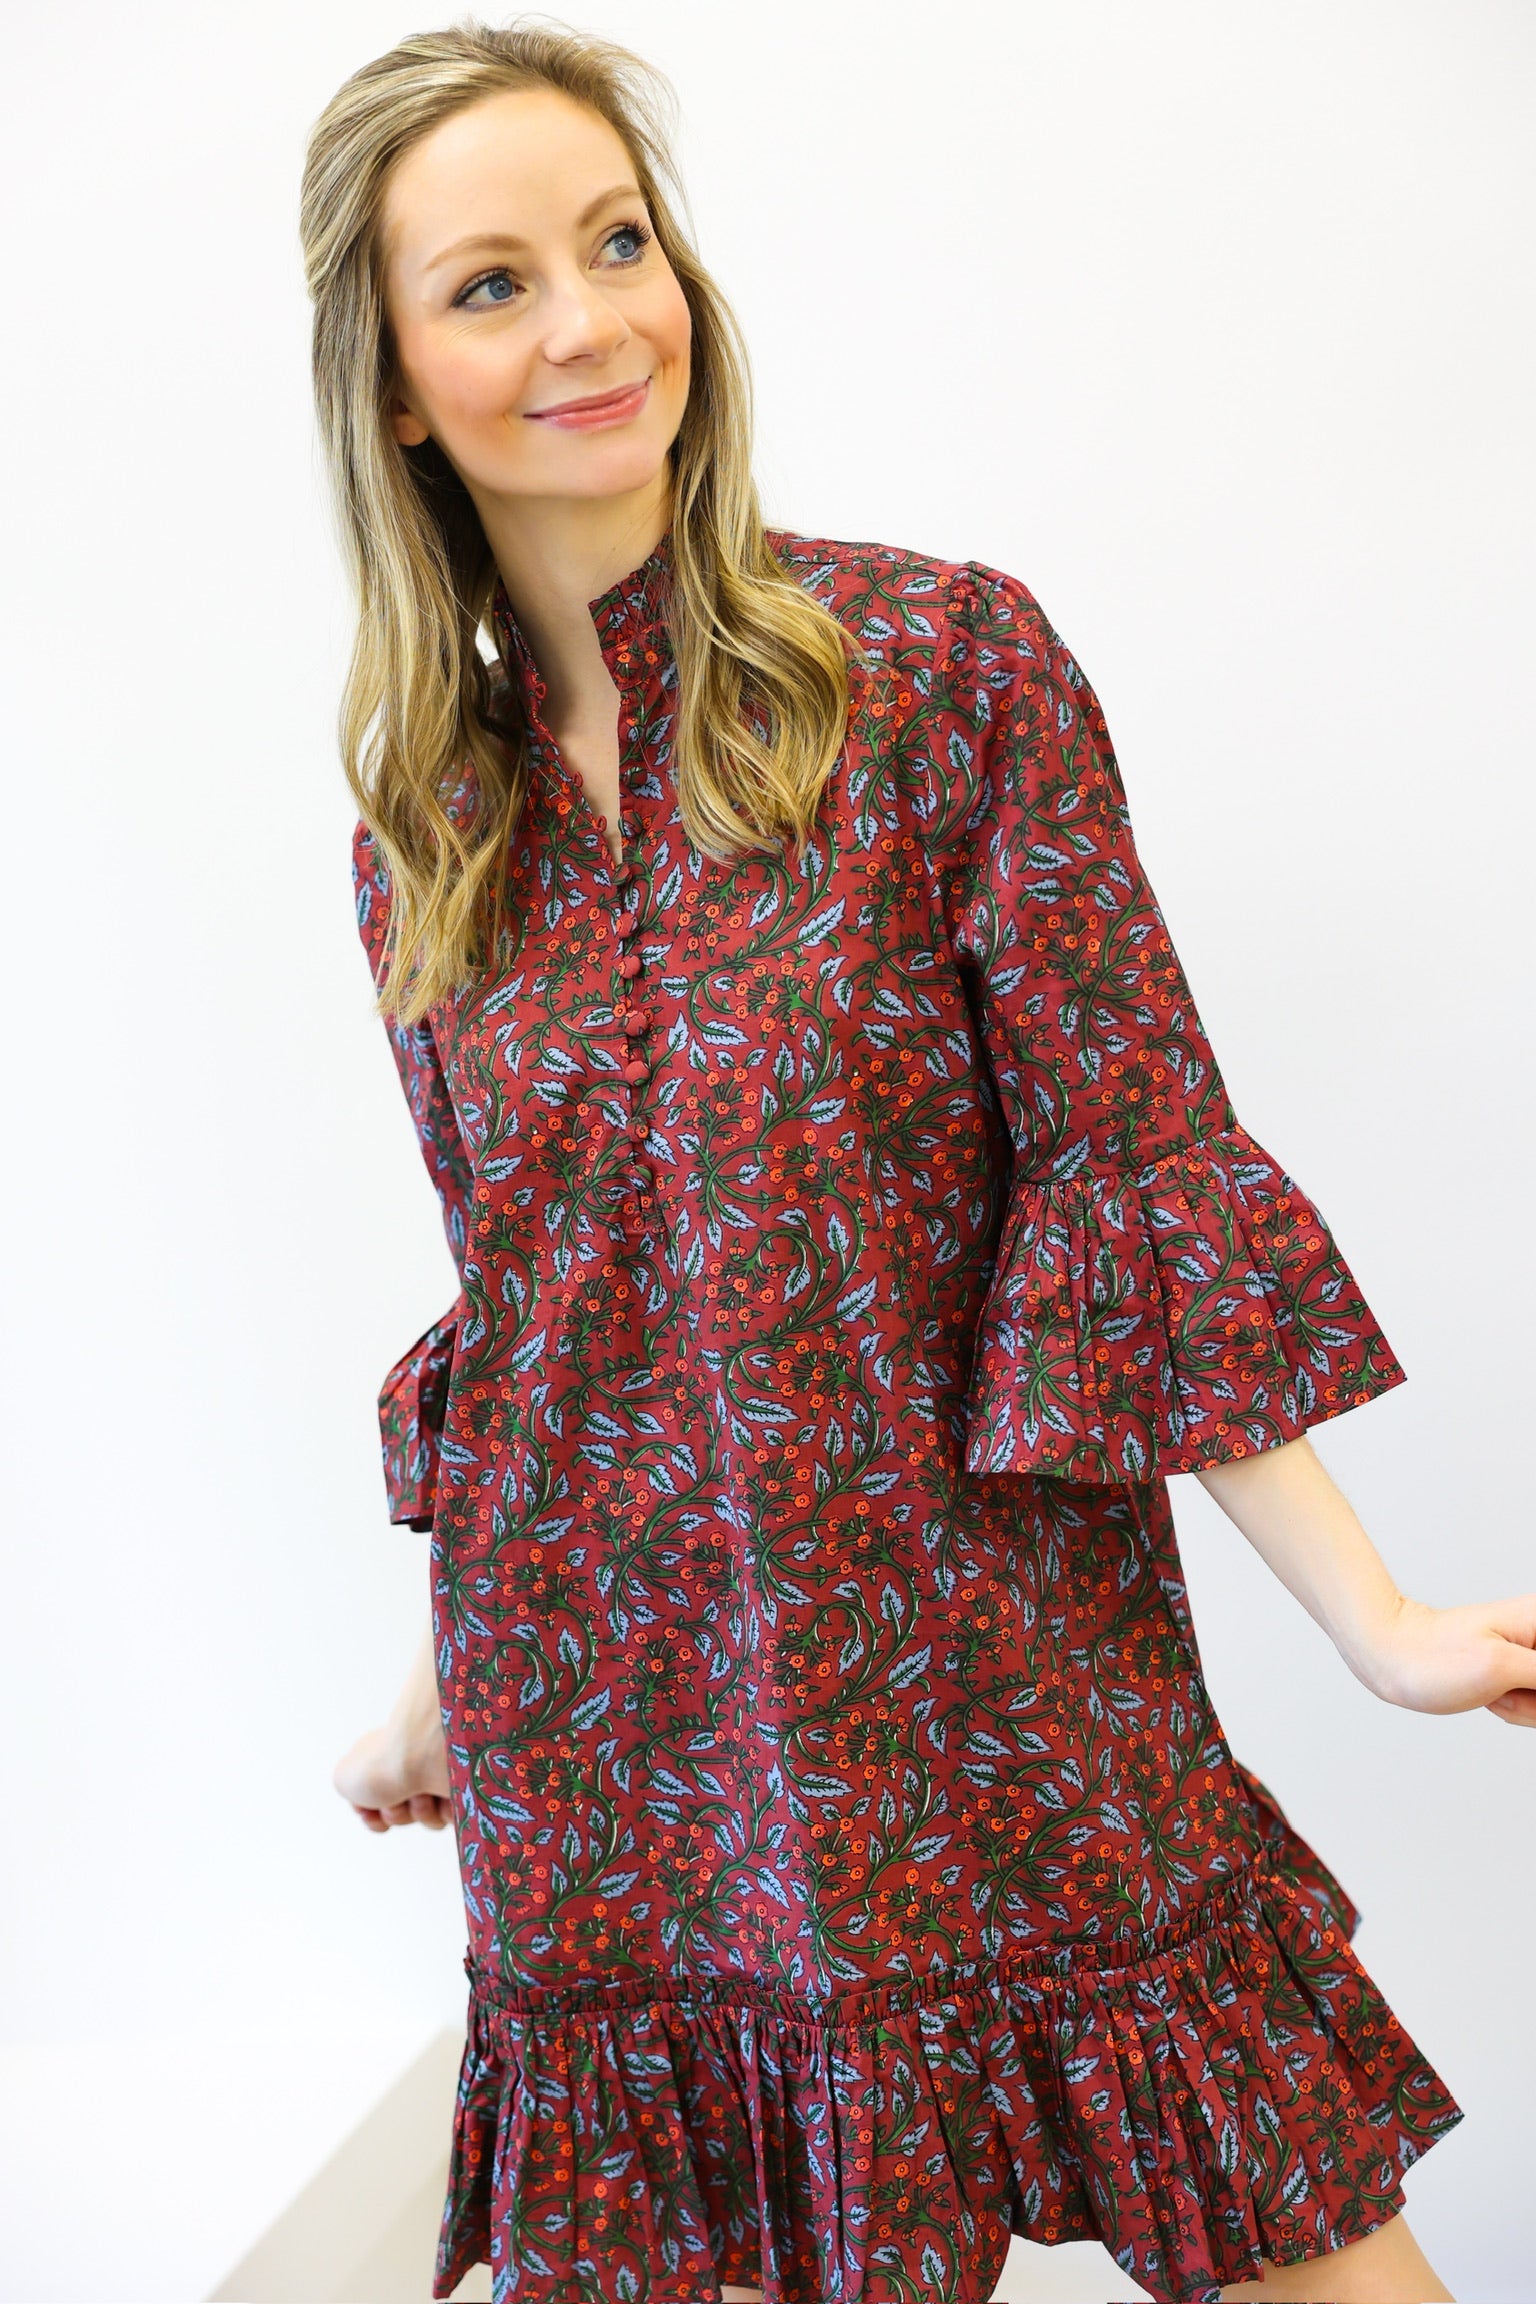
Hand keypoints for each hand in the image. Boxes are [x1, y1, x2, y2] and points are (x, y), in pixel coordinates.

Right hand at [333, 1715, 452, 1832]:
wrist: (425, 1754)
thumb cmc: (384, 1764)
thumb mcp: (343, 1777)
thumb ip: (348, 1787)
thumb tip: (368, 1801)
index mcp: (384, 1757)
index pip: (374, 1800)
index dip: (371, 1813)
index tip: (371, 1810)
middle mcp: (412, 1764)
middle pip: (400, 1813)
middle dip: (397, 1813)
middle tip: (398, 1799)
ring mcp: (438, 1773)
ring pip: (426, 1818)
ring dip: (420, 1812)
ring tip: (422, 1794)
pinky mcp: (463, 1782)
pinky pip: (452, 1816)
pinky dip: (444, 1811)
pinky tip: (442, 1795)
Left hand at [1348, 1589, 1535, 1723]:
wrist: (1390, 1658)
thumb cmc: (1433, 1657)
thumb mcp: (1503, 1668)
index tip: (1516, 1680)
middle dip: (1535, 1703)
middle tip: (1502, 1688)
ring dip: (1525, 1709)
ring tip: (1492, 1689)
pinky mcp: (1526, 1674)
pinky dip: (1517, 1710)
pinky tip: (1491, 1695)